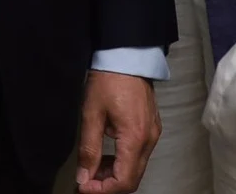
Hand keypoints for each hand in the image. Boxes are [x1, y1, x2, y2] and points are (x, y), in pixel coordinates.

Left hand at [76, 70, 159, 193]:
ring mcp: (153, 134)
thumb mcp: (92, 115)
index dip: (102, 190)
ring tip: (92, 169)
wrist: (127, 55)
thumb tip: (84, 177)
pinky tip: (106, 156)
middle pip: (132, 179)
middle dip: (108, 186)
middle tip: (85, 182)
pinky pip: (139, 155)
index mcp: (135, 138)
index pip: (123, 180)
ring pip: (136, 168)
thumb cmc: (109, 80)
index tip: (82, 187)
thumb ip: (89, 150)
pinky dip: (123, 162)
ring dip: (114, 174)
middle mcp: (149, 140)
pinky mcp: (152, 128)